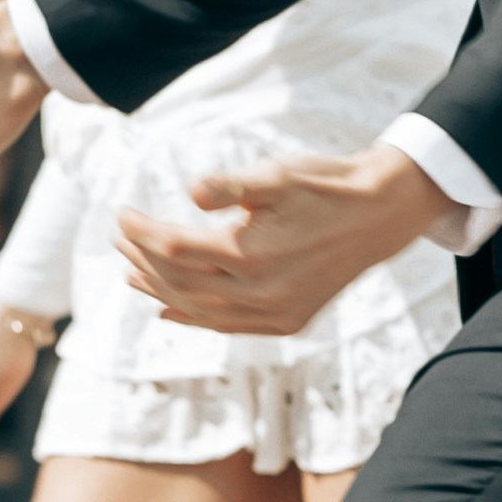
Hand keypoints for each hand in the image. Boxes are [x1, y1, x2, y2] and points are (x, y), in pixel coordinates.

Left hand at [122, 149, 454, 337]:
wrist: (381, 214)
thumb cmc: (327, 186)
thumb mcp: (277, 174)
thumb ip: (230, 187)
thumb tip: (191, 192)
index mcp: (249, 253)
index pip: (173, 248)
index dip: (141, 231)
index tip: (122, 213)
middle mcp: (258, 292)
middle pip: (179, 281)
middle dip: (143, 260)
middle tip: (120, 238)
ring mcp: (273, 312)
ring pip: (199, 309)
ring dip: (161, 292)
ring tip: (132, 276)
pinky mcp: (287, 320)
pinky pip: (228, 326)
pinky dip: (194, 320)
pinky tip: (170, 313)